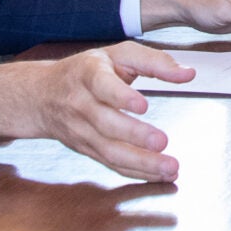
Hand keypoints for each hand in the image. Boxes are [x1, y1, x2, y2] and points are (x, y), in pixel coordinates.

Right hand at [0, 43, 196, 181]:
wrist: (42, 95)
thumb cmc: (87, 71)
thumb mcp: (118, 54)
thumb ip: (155, 61)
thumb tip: (187, 74)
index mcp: (88, 74)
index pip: (102, 86)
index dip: (120, 96)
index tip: (142, 105)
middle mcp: (81, 105)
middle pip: (105, 124)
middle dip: (134, 135)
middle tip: (162, 142)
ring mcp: (81, 131)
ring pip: (109, 150)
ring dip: (141, 162)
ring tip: (169, 167)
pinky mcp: (87, 150)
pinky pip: (111, 164)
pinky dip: (136, 173)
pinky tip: (159, 176)